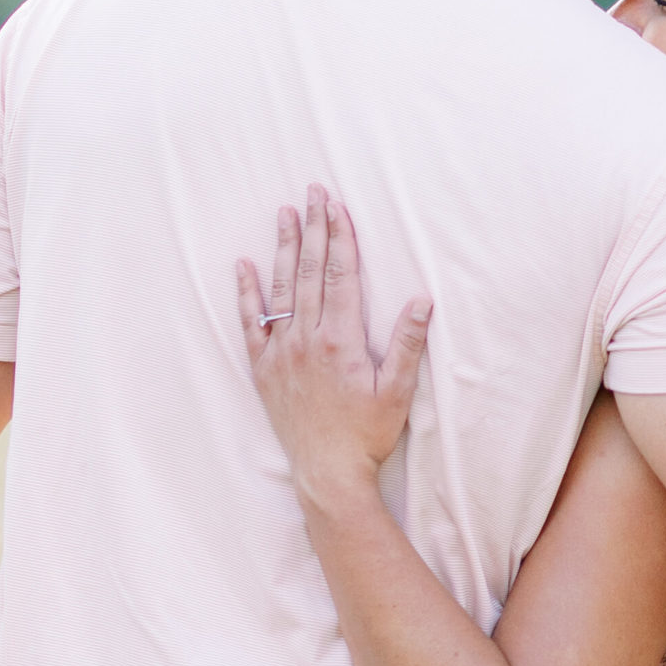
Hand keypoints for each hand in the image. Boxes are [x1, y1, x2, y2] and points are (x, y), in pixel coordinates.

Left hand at [238, 186, 432, 518]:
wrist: (327, 474)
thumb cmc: (367, 434)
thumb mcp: (397, 391)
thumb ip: (407, 344)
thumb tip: (421, 300)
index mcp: (341, 339)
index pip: (341, 275)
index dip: (340, 236)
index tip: (336, 205)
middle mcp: (307, 339)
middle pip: (311, 272)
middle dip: (314, 229)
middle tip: (312, 192)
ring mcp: (282, 353)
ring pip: (282, 289)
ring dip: (285, 249)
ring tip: (285, 214)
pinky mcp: (264, 369)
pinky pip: (251, 324)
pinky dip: (247, 293)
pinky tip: (244, 265)